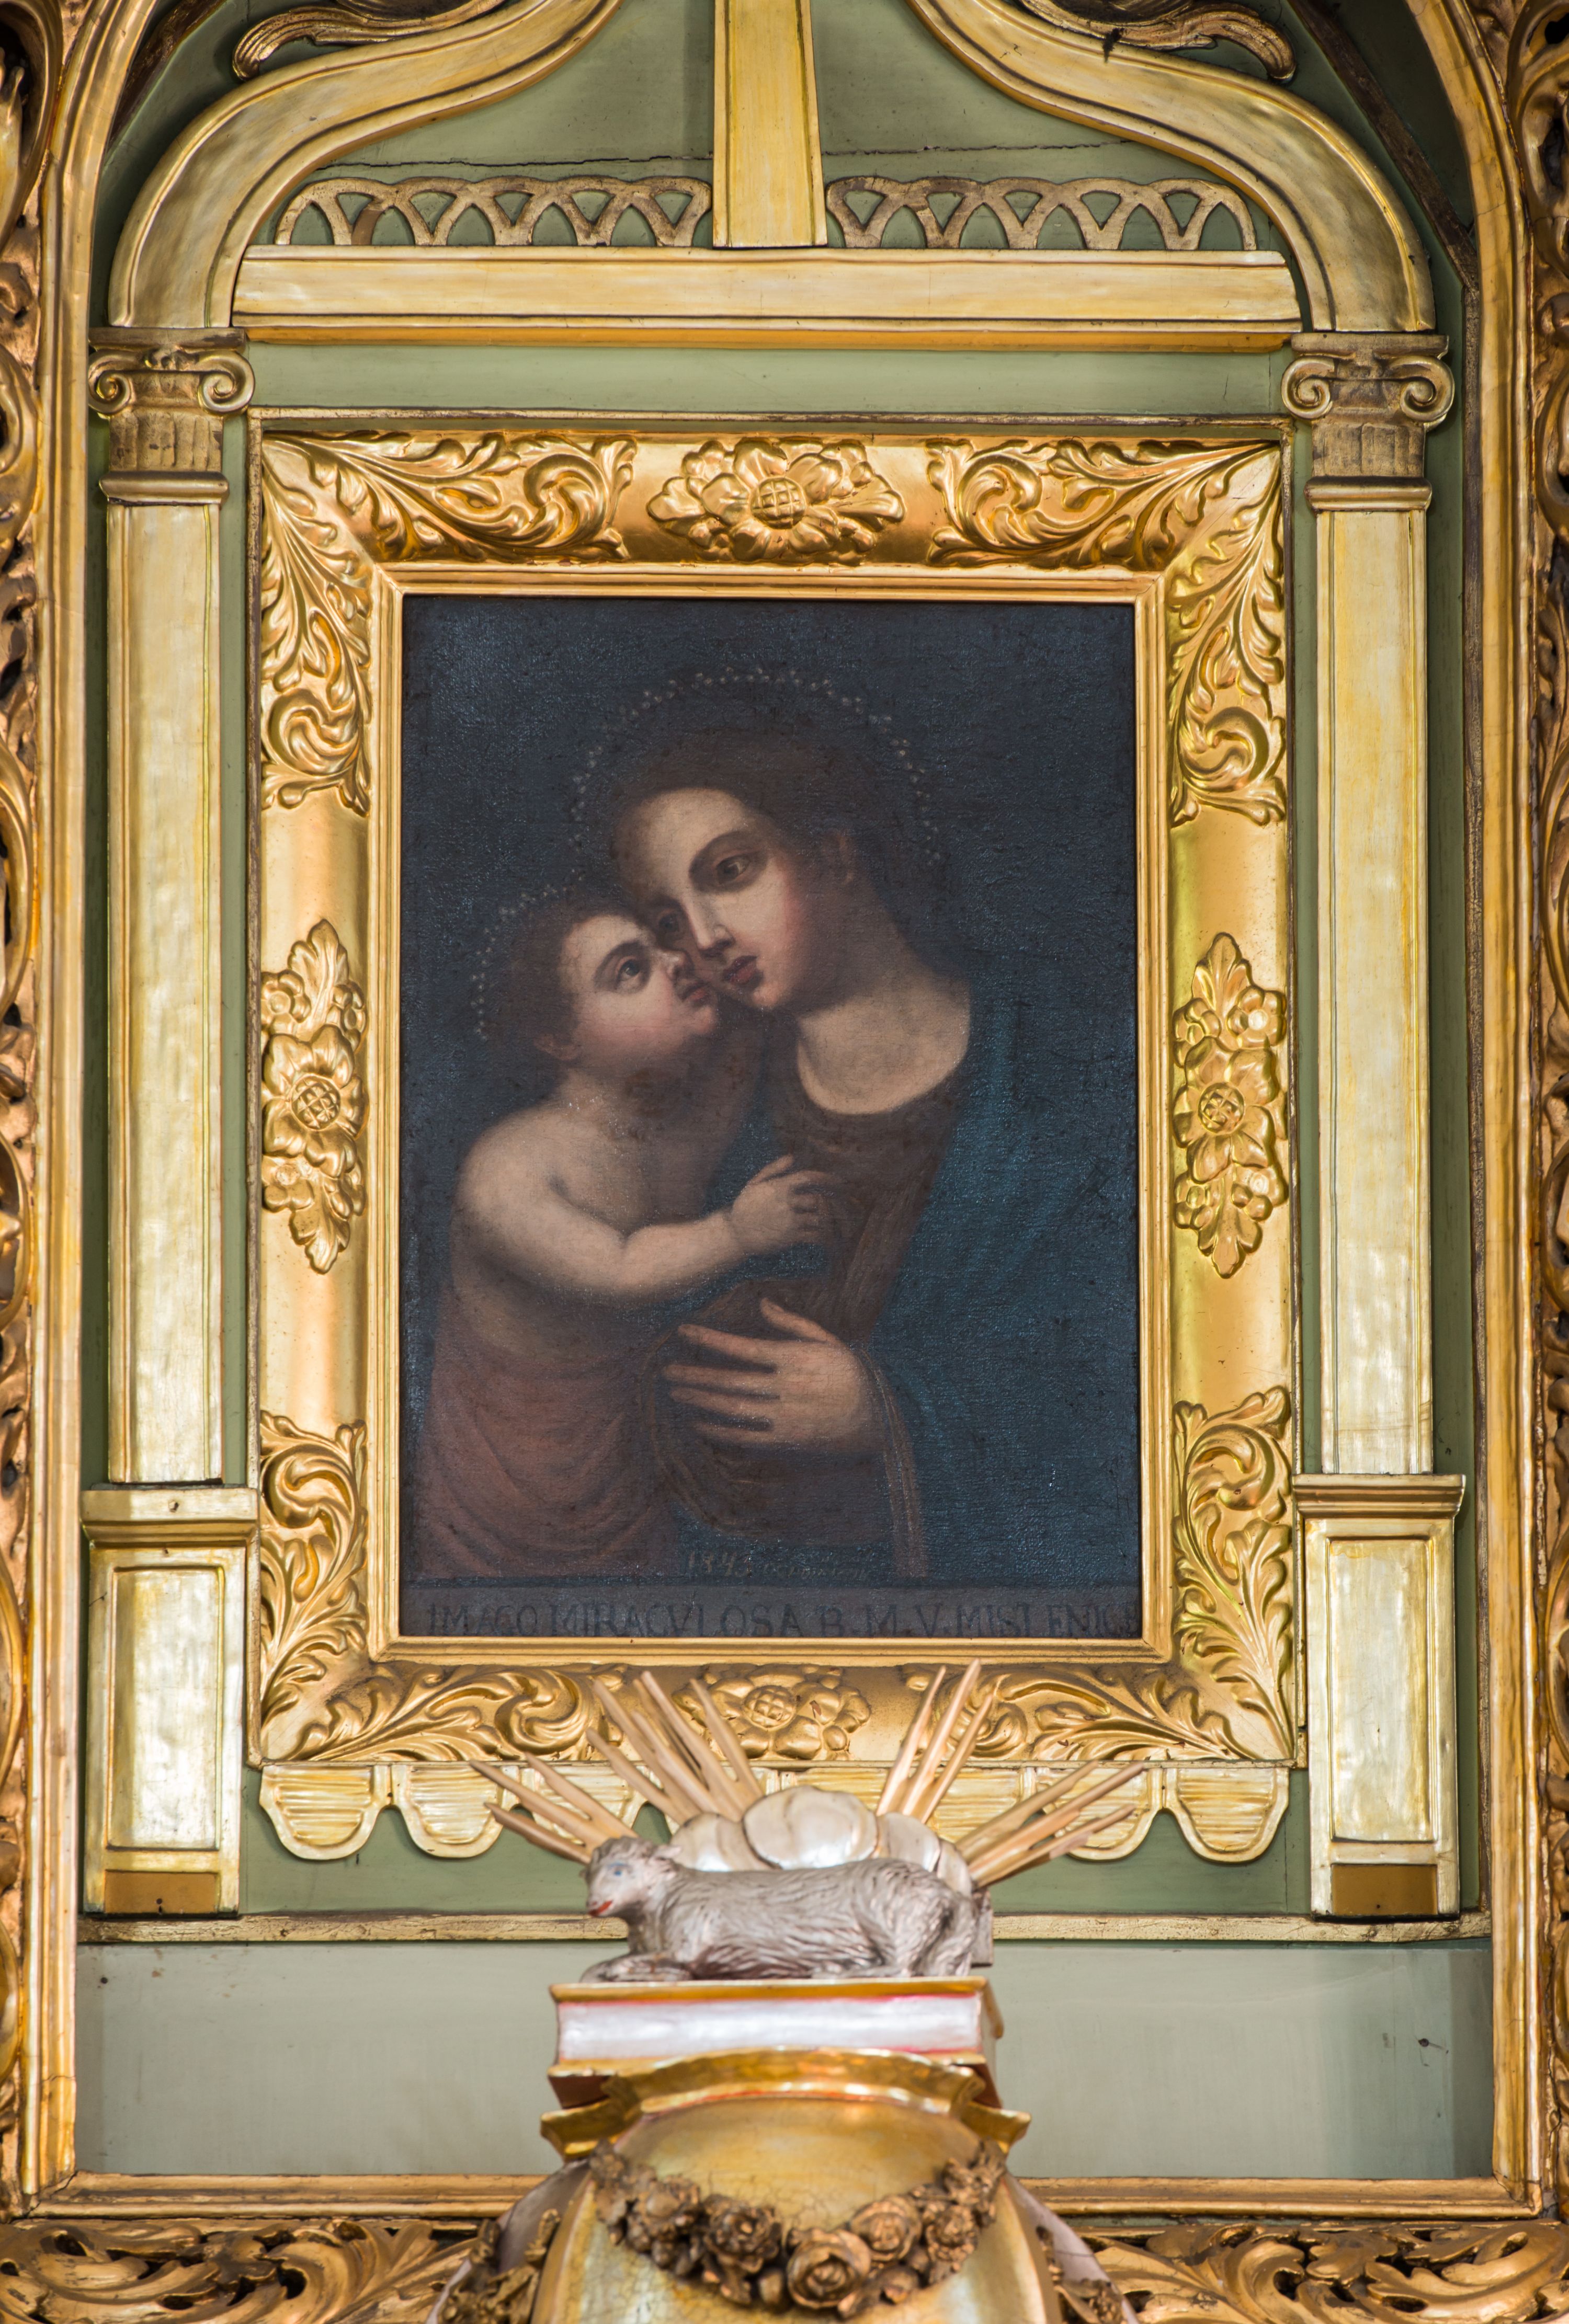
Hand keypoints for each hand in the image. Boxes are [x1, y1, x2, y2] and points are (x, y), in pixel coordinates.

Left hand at [665, 1298, 879, 1452]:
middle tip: (666, 1372)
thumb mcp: (827, 1341)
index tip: (683, 1332)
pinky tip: (699, 1423)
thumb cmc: (852, 1374)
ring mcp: (786, 1416)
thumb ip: (792, 1323)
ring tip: (675, 1393)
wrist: (880, 1418)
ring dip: (701, 1401)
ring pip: (734, 1409)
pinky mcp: (787, 1440)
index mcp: (795, 1359)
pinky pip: (746, 1437)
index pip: (743, 1347)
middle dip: (695, 1376)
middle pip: (730, 1381)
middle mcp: (787, 1388)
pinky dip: (720, 1431)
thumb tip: (761, 1302)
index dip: (709, 1340)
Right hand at [727, 1155, 829, 1256]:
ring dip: (828, 1218)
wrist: (735, 1234)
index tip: (837, 1180)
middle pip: (818, 1199)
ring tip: (836, 1218)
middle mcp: (786, 1203)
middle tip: (841, 1202)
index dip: (825, 1178)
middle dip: (829, 1200)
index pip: (808, 1178)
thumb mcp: (754, 1184)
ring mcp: (789, 1221)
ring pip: (819, 1218)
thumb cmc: (745, 1206)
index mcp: (779, 1188)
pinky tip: (827, 1234)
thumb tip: (791, 1157)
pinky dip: (824, 1235)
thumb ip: (773, 1169)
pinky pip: (815, 1235)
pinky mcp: (791, 1238)